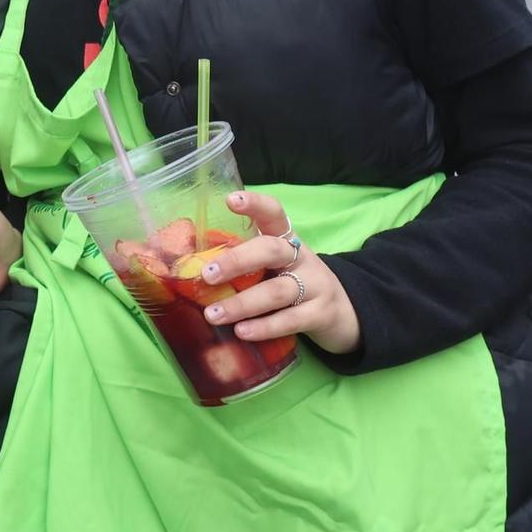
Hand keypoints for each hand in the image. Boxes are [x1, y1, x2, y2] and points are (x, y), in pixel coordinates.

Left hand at [196, 191, 360, 354]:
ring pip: (277, 291)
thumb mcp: (273, 267)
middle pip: (272, 250)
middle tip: (207, 275)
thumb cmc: (292, 284)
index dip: (255, 204)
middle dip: (237, 261)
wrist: (344, 313)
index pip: (273, 214)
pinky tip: (242, 332)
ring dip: (242, 303)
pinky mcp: (321, 314)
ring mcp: (315, 285)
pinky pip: (291, 320)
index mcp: (286, 240)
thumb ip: (242, 264)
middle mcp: (302, 258)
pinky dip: (265, 327)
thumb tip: (188, 267)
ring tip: (213, 314)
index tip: (231, 200)